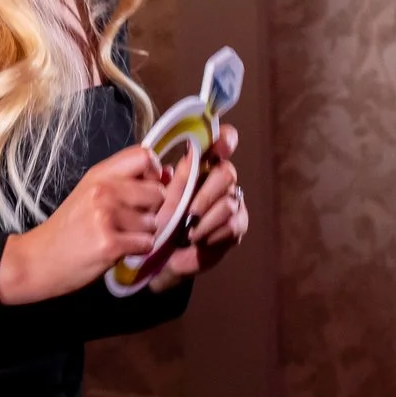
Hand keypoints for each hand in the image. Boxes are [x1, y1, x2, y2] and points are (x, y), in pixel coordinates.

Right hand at [0, 146, 174, 304]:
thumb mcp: (90, 193)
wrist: (38, 259)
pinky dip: (136, 251)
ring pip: (154, 222)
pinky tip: (117, 250)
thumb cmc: (68, 229)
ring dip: (142, 234)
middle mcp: (103, 190)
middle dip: (151, 210)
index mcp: (99, 174)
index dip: (154, 173)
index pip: (144, 156)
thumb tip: (168, 174)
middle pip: (158, 192)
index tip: (146, 188)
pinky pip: (146, 244)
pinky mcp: (110, 244)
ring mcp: (106, 217)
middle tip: (128, 221)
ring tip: (117, 236)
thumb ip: (126, 181)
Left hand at [149, 125, 246, 291]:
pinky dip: (211, 233)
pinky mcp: (238, 224)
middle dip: (205, 194)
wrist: (163, 256)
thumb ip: (169, 183)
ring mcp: (232, 200)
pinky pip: (232, 224)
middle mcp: (220, 179)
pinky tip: (198, 239)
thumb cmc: (158, 220)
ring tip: (186, 231)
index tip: (219, 147)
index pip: (223, 141)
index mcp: (201, 164)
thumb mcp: (157, 199)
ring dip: (204, 219)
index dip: (225, 140)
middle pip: (227, 173)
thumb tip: (171, 168)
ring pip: (228, 202)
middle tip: (188, 213)